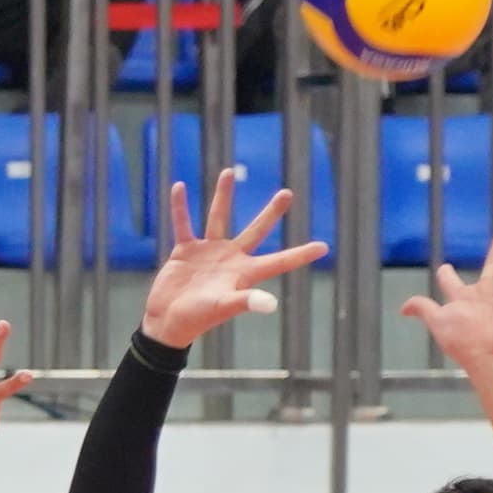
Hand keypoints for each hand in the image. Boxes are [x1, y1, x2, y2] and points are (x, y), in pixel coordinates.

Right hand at [138, 168, 327, 348]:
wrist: (168, 321)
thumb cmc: (197, 319)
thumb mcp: (223, 308)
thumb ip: (245, 302)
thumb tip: (270, 303)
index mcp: (244, 273)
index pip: (279, 262)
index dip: (301, 255)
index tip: (324, 247)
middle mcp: (231, 259)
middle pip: (256, 230)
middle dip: (271, 212)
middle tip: (287, 193)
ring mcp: (208, 252)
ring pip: (218, 218)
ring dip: (222, 196)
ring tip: (229, 171)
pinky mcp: (185, 250)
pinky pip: (183, 223)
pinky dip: (180, 207)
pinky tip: (180, 187)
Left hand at [400, 222, 492, 372]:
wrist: (487, 354)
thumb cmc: (461, 341)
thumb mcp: (437, 321)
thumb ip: (423, 308)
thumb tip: (403, 309)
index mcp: (461, 299)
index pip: (452, 282)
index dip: (446, 275)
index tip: (444, 269)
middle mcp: (483, 293)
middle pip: (491, 266)